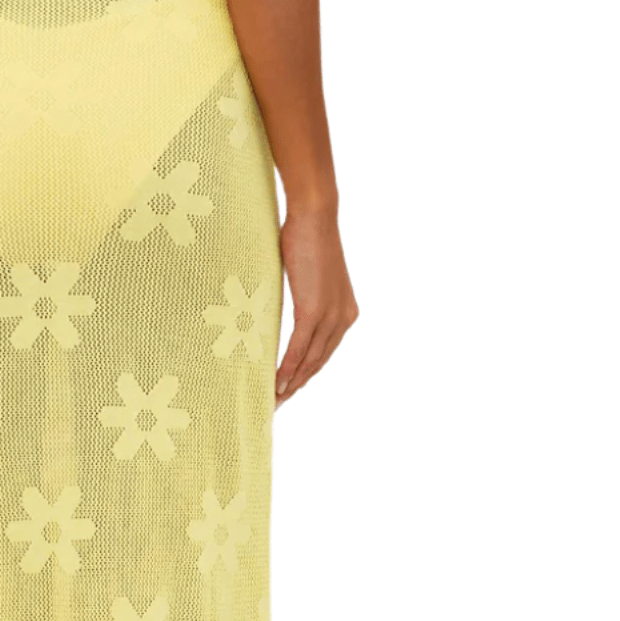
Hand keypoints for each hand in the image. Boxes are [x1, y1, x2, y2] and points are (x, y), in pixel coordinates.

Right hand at [276, 206, 357, 403]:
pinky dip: (287, 369)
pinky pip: (300, 348)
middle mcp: (343, 319)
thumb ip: (304, 298)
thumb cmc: (306, 238)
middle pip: (319, 363)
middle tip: (278, 404)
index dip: (307, 374)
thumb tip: (285, 309)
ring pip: (310, 361)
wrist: (315, 217)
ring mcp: (331, 316)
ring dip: (291, 384)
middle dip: (298, 386)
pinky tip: (276, 384)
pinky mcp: (315, 311)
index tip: (289, 390)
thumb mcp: (308, 276)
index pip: (325, 353)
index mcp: (345, 313)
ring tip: (274, 400)